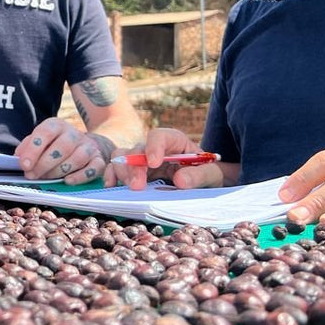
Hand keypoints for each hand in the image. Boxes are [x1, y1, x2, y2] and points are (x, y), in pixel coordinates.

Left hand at [15, 118, 112, 184]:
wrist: (83, 145)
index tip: (24, 165)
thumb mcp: (38, 142)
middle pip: (62, 146)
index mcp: (56, 125)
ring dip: (59, 171)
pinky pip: (93, 168)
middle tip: (33, 175)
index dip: (34, 149)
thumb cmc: (53, 146)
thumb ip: (27, 148)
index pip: (45, 132)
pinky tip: (68, 181)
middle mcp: (74, 133)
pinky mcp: (98, 160)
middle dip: (45, 163)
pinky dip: (81, 176)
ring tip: (48, 178)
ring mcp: (88, 146)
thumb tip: (19, 159)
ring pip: (77, 157)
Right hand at [103, 127, 235, 190]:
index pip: (159, 136)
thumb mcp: (212, 174)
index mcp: (174, 141)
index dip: (153, 147)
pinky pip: (117, 170)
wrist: (204, 182)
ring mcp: (141, 160)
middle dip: (134, 167)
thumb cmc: (208, 174)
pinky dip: (112, 176)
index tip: (153, 163)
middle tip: (137, 186)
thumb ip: (199, 175)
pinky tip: (112, 186)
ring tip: (128, 188)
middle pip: (137, 149)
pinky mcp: (134, 173)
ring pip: (122, 158)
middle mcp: (154, 147)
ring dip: (122, 172)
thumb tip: (180, 180)